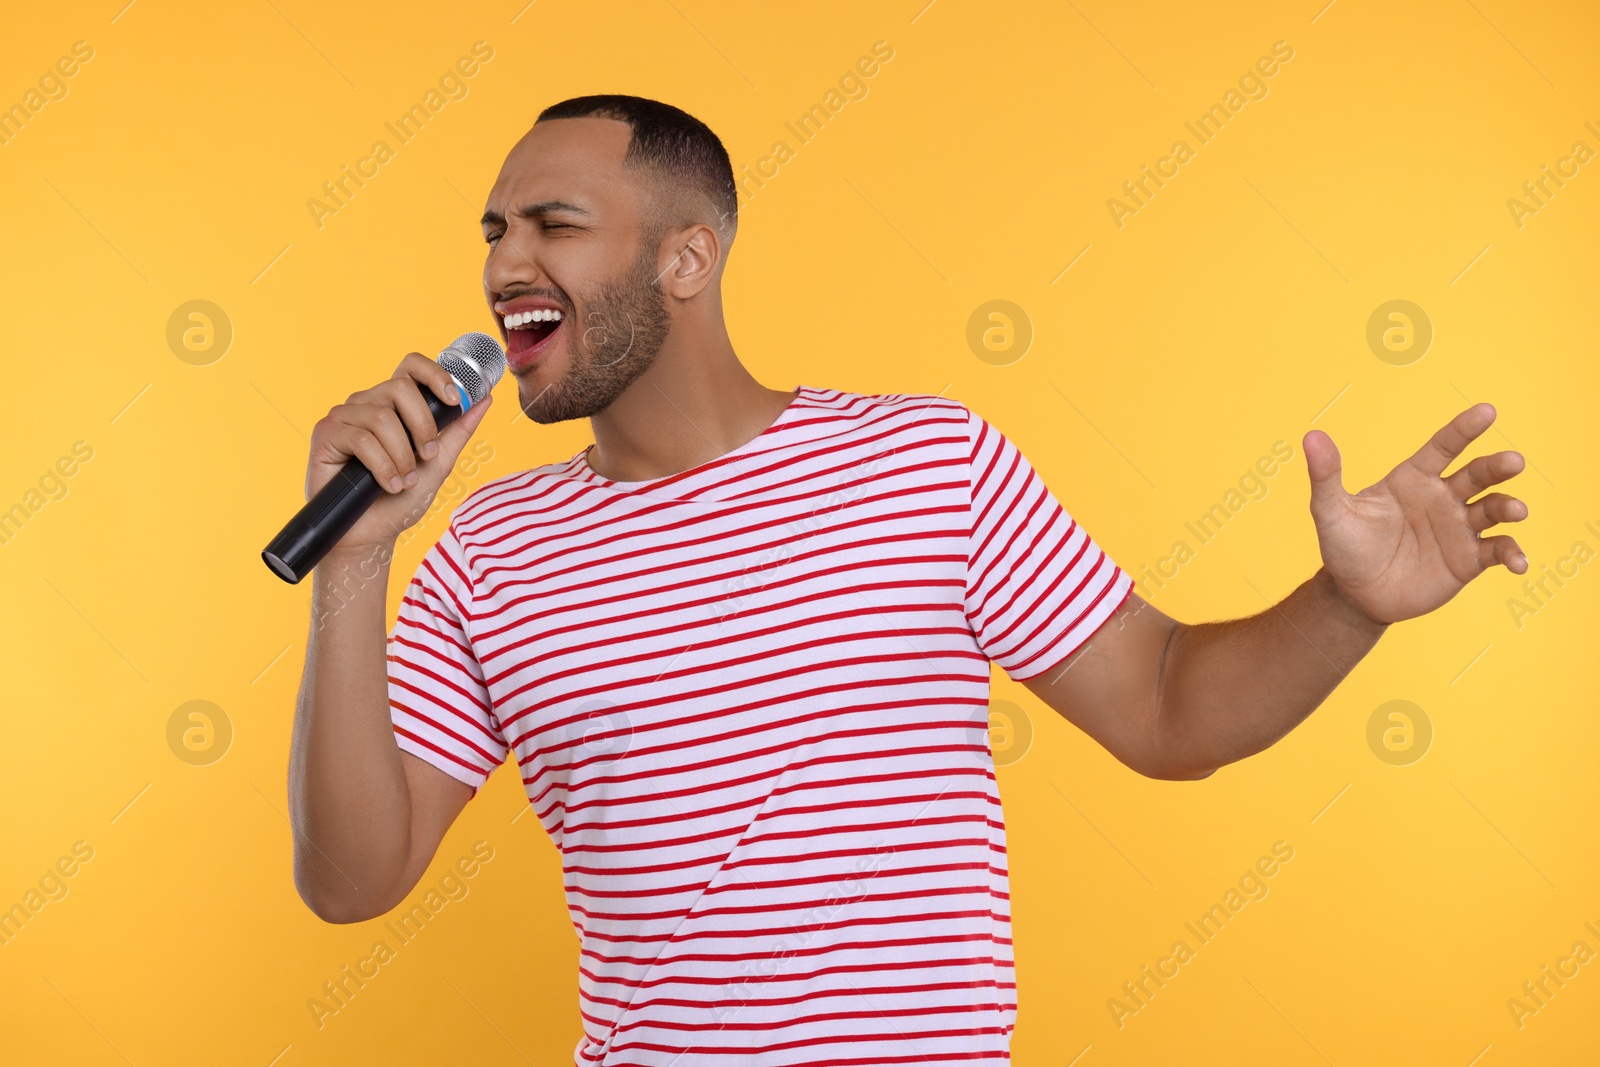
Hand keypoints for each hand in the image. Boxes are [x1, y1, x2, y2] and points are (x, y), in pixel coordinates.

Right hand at [305, 352, 494, 553]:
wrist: (371, 534)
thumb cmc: (400, 500)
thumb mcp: (439, 463)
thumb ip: (458, 431)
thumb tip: (484, 399)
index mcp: (393, 404)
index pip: (411, 366)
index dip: (434, 374)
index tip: (454, 400)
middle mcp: (367, 403)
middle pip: (400, 387)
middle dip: (423, 425)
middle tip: (427, 456)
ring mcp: (344, 416)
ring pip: (382, 417)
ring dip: (402, 456)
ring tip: (404, 481)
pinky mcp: (326, 433)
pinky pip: (361, 438)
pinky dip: (382, 467)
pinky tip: (388, 484)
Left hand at [1304, 402, 1529, 625]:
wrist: (1355, 594)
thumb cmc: (1344, 546)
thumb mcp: (1330, 511)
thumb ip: (1326, 475)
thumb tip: (1311, 437)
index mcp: (1413, 478)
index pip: (1443, 446)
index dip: (1464, 429)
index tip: (1487, 411)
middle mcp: (1442, 497)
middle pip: (1477, 474)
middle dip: (1497, 466)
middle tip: (1513, 462)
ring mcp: (1458, 528)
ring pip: (1493, 509)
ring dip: (1508, 507)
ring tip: (1516, 511)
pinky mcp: (1468, 560)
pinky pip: (1497, 551)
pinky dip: (1512, 554)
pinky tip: (1518, 565)